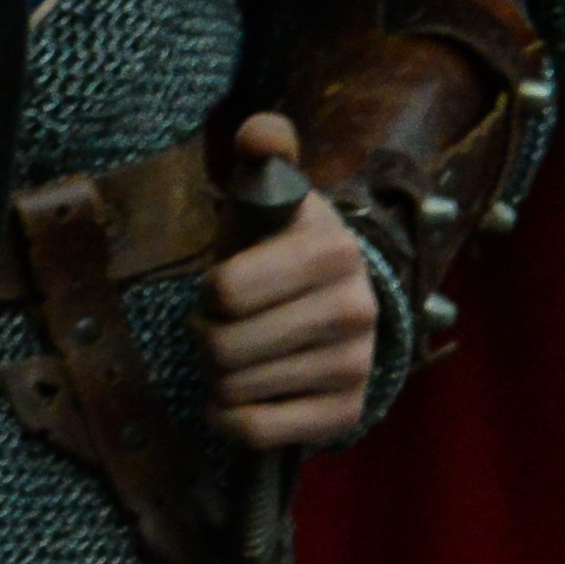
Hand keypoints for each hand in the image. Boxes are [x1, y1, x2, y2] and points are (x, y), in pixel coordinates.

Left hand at [200, 115, 382, 448]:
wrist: (339, 306)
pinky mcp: (347, 411)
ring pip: (234, 391)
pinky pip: (254, 431)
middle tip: (230, 326)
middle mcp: (356, 308)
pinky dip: (234, 418)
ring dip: (221, 379)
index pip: (225, 293)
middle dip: (209, 340)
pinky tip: (250, 393)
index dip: (209, 293)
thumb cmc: (281, 253)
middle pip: (222, 349)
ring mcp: (355, 363)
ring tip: (246, 354)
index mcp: (333, 251)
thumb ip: (262, 155)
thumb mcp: (270, 202)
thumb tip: (259, 133)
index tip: (226, 286)